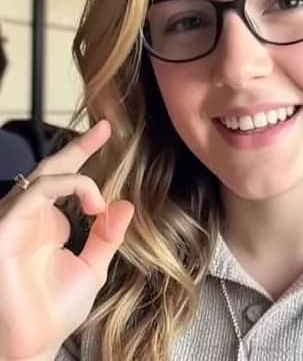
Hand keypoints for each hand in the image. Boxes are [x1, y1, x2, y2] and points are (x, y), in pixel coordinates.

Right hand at [0, 120, 133, 359]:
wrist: (33, 345)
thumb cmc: (56, 310)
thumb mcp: (93, 266)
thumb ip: (107, 235)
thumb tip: (126, 204)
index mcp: (48, 224)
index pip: (65, 180)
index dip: (82, 154)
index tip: (106, 132)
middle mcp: (29, 217)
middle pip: (51, 169)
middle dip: (77, 147)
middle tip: (105, 129)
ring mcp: (13, 222)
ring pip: (42, 178)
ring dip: (77, 178)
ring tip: (98, 201)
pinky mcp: (3, 230)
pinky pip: (32, 195)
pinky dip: (65, 190)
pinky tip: (90, 204)